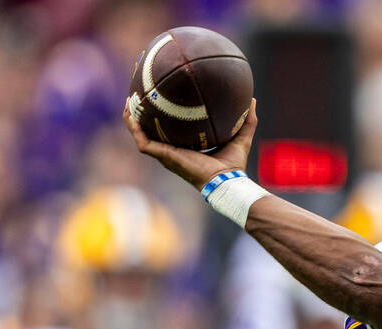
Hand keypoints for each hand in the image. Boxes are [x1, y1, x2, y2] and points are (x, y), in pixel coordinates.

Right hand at [122, 98, 257, 190]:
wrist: (226, 181)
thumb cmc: (234, 165)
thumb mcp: (241, 136)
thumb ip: (247, 119)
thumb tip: (253, 100)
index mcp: (186, 146)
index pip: (171, 129)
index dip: (165, 115)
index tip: (161, 98)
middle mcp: (172, 150)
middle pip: (151, 130)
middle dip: (143, 114)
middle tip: (140, 94)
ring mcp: (165, 154)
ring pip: (141, 134)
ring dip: (132, 118)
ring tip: (129, 100)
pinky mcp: (163, 156)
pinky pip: (142, 141)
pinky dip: (134, 127)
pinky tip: (131, 113)